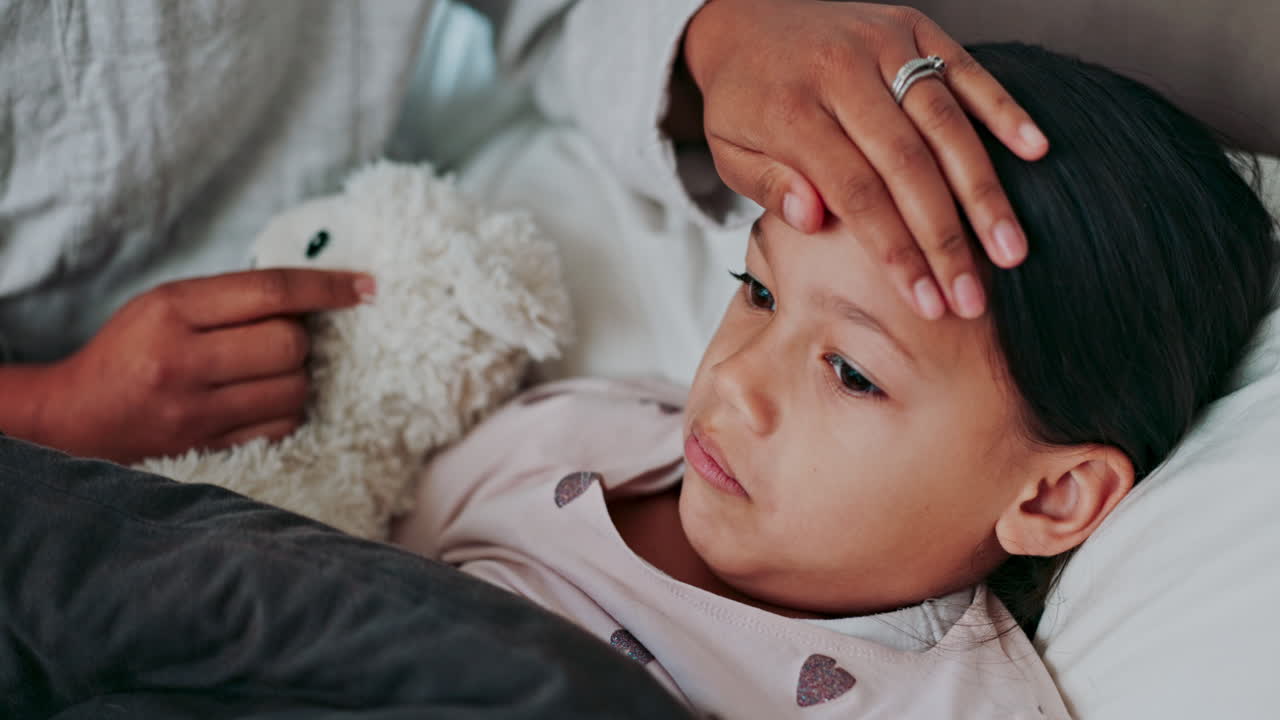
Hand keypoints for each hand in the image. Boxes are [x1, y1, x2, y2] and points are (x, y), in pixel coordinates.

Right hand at [37, 269, 373, 463]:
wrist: (73, 419)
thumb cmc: (130, 352)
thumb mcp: (165, 305)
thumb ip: (230, 298)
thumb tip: (312, 295)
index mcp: (172, 310)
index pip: (271, 290)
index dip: (328, 287)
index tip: (366, 287)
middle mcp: (184, 360)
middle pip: (289, 343)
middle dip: (300, 338)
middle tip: (278, 338)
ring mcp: (196, 411)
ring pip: (293, 389)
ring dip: (296, 377)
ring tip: (266, 372)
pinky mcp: (208, 448)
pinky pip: (281, 427)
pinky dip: (285, 410)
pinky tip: (263, 400)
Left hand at [678, 0, 1049, 318]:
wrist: (747, 17)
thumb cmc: (744, 99)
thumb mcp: (730, 148)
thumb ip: (767, 184)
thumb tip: (813, 219)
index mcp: (792, 109)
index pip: (855, 191)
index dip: (895, 251)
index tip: (925, 303)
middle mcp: (842, 71)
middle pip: (908, 164)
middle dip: (946, 239)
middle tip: (973, 298)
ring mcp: (883, 44)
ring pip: (946, 123)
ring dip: (984, 191)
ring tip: (1013, 250)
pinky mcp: (914, 25)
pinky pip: (966, 68)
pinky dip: (1004, 108)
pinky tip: (1036, 151)